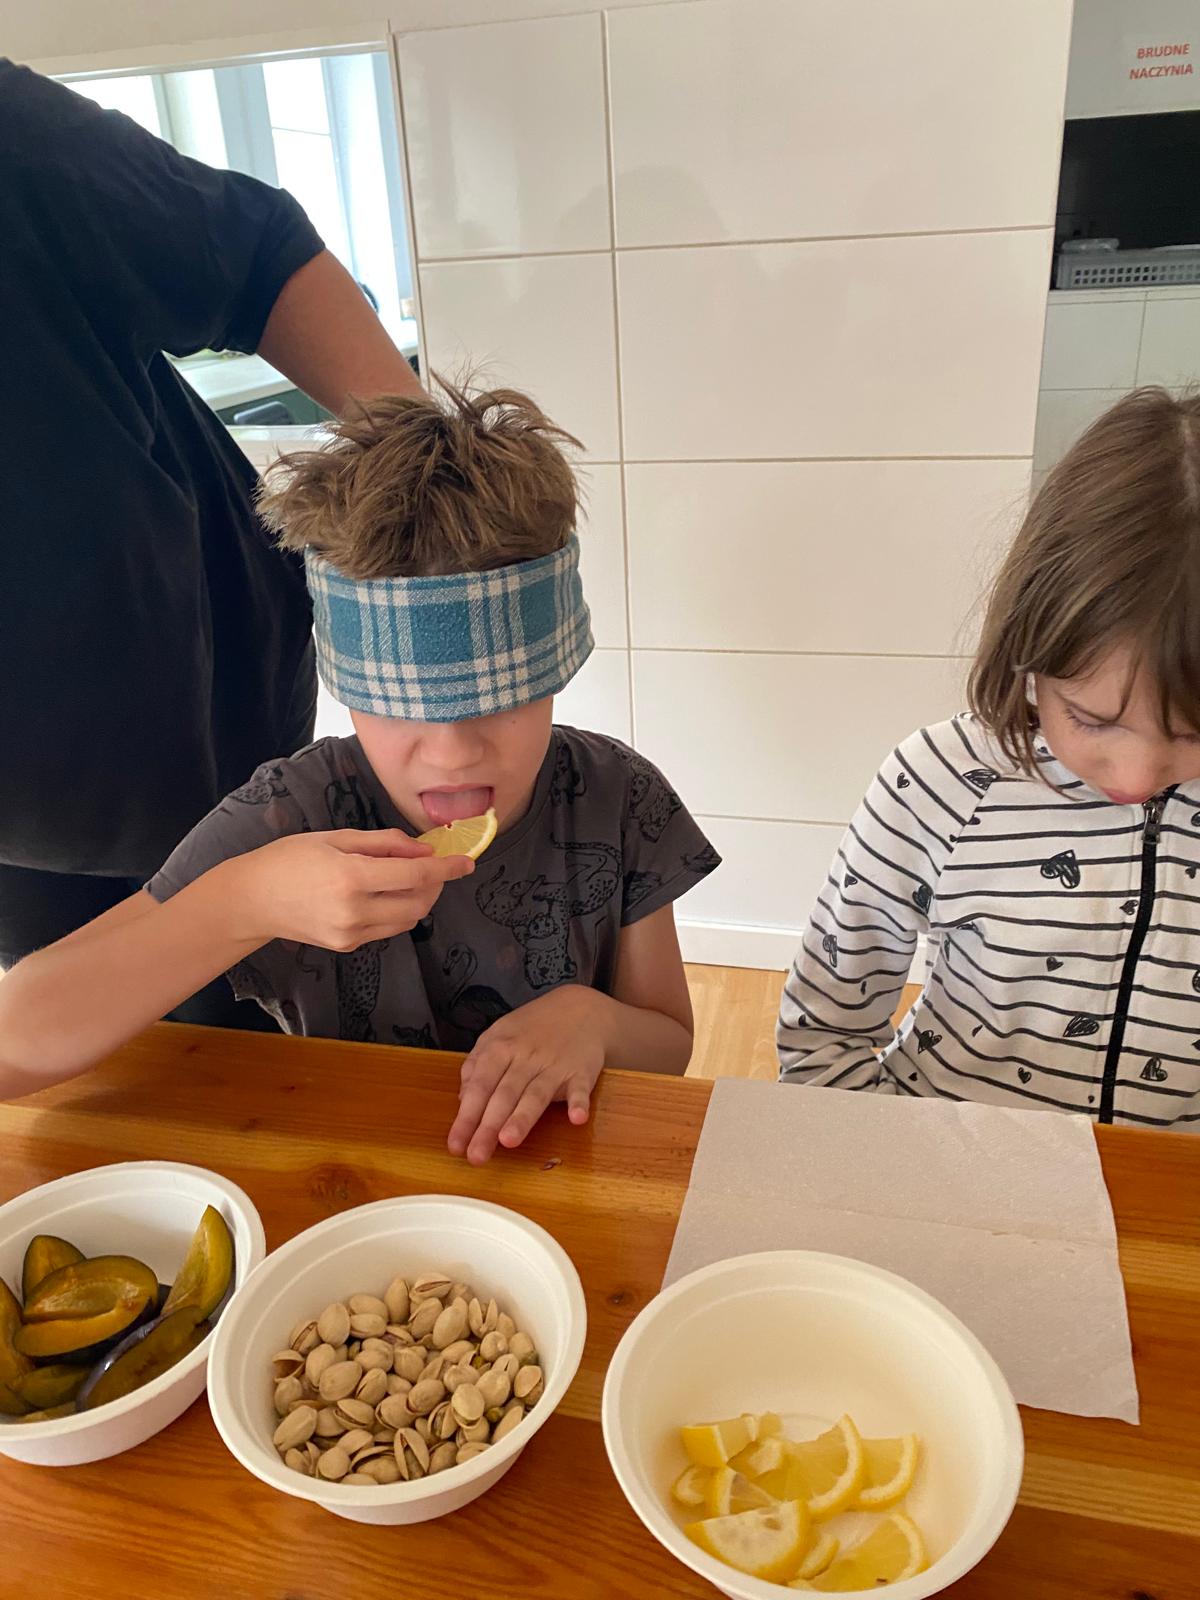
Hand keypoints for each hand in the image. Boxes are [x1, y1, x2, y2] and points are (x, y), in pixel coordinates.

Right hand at [229, 829, 472, 949]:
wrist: (253, 899)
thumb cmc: (290, 858)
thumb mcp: (337, 837)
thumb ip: (384, 843)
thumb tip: (423, 849)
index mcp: (352, 877)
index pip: (415, 876)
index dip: (446, 869)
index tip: (467, 862)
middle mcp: (355, 910)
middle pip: (419, 903)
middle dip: (435, 885)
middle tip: (434, 866)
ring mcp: (351, 933)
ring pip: (408, 920)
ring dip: (420, 900)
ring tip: (409, 878)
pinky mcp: (348, 946)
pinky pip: (387, 928)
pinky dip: (397, 910)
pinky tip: (384, 894)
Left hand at [446, 986, 609, 1164]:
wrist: (580, 1009)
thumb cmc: (532, 1029)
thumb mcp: (498, 1037)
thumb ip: (477, 1066)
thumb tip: (462, 1099)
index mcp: (500, 1049)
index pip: (479, 1087)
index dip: (466, 1117)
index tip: (456, 1145)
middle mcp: (525, 1057)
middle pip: (504, 1095)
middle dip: (488, 1127)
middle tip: (476, 1156)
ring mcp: (554, 1065)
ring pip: (536, 1094)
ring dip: (523, 1117)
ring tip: (509, 1141)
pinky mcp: (582, 1071)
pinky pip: (580, 1088)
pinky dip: (579, 1102)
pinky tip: (576, 1118)